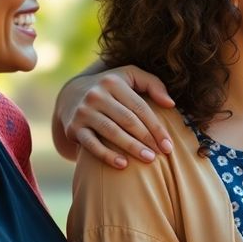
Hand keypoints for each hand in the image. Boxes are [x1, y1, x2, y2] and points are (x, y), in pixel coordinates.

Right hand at [54, 65, 174, 168]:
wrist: (72, 95)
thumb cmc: (111, 88)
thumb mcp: (130, 76)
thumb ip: (153, 84)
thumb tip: (170, 103)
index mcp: (113, 82)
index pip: (140, 107)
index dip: (156, 127)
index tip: (168, 144)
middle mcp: (96, 95)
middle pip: (127, 120)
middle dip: (146, 138)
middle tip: (161, 154)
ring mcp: (83, 112)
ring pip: (112, 132)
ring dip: (131, 147)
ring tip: (149, 159)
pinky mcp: (73, 128)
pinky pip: (91, 144)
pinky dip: (107, 155)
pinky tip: (123, 165)